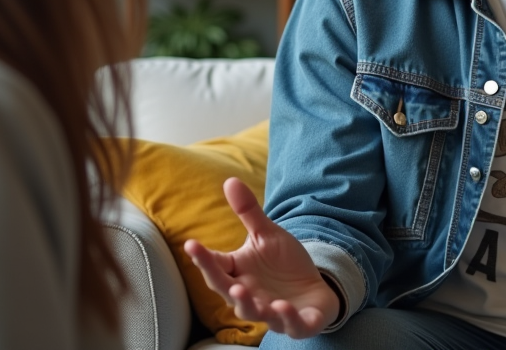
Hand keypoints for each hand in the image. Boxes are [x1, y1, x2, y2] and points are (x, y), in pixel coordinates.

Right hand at [184, 177, 340, 337]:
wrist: (314, 289)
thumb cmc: (283, 264)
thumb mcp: (267, 235)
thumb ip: (248, 213)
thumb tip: (229, 180)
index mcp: (239, 274)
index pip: (217, 267)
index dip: (203, 258)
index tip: (191, 243)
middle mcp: (250, 296)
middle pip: (230, 293)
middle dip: (224, 285)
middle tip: (216, 271)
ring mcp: (272, 312)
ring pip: (255, 314)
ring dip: (250, 305)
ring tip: (245, 291)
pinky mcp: (297, 323)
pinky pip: (290, 324)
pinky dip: (287, 318)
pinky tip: (283, 307)